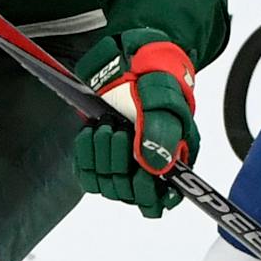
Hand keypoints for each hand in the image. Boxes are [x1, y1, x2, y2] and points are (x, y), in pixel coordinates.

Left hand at [72, 30, 197, 217]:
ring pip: (107, 186)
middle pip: (130, 194)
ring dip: (102, 156)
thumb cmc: (156, 81)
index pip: (162, 200)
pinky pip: (87, 175)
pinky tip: (90, 133)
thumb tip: (153, 169)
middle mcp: (149, 168)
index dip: (149, 194)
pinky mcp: (99, 158)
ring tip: (107, 126)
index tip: (141, 172)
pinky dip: (85, 155)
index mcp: (175, 160)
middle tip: (120, 132)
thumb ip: (161, 134)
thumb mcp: (164, 102)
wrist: (131, 60)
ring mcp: (123, 164)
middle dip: (121, 162)